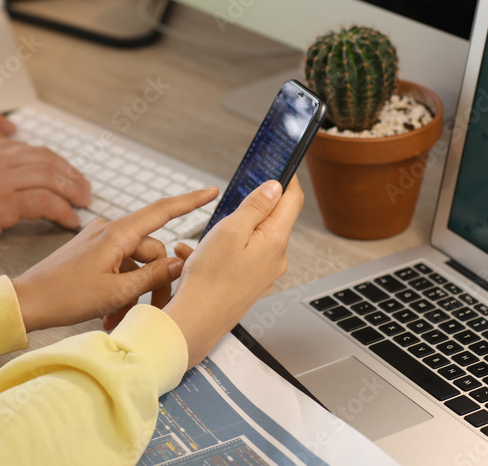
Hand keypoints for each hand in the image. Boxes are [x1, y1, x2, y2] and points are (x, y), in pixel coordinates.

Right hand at [0, 137, 91, 271]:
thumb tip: (1, 172)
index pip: (29, 149)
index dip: (53, 162)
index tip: (64, 173)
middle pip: (46, 159)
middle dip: (70, 173)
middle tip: (83, 187)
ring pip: (51, 177)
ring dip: (73, 190)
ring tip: (84, 202)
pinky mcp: (2, 202)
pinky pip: (45, 202)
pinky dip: (63, 210)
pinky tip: (69, 219)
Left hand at [11, 188, 219, 332]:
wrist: (27, 302)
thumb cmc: (65, 296)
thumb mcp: (116, 291)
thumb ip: (153, 275)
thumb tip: (180, 262)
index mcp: (118, 233)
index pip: (163, 211)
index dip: (190, 201)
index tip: (211, 192)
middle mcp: (110, 231)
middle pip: (152, 250)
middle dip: (155, 281)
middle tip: (151, 310)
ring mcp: (100, 241)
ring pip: (135, 263)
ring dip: (135, 290)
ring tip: (120, 318)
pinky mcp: (91, 252)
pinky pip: (119, 266)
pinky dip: (121, 288)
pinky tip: (111, 313)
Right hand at [164, 178, 302, 366]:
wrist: (195, 323)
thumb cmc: (209, 279)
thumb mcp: (230, 230)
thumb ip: (256, 206)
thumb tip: (276, 186)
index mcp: (275, 240)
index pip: (292, 200)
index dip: (288, 178)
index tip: (281, 164)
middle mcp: (276, 258)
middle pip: (271, 219)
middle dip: (249, 208)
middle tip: (228, 205)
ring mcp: (263, 273)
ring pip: (250, 239)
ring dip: (227, 231)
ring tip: (202, 239)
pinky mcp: (249, 284)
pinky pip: (238, 258)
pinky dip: (219, 251)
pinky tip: (194, 255)